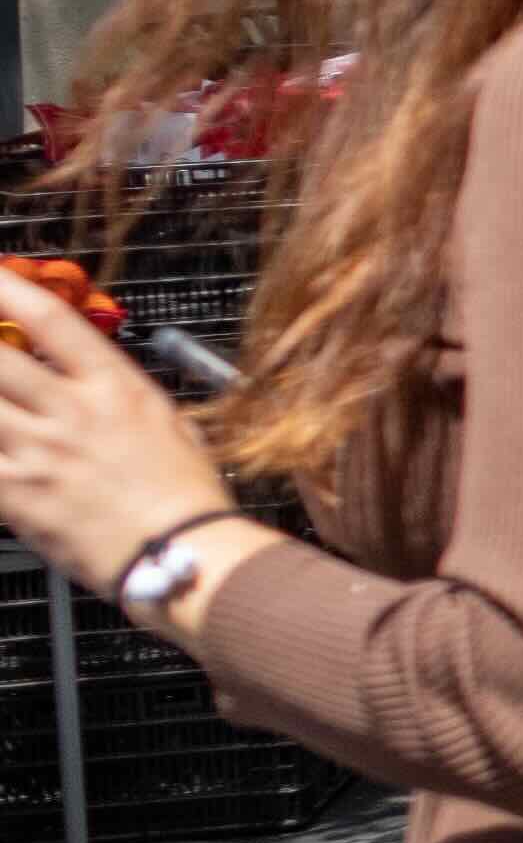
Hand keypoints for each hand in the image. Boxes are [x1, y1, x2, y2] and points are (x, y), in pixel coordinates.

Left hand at [0, 269, 233, 595]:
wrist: (185, 555)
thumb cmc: (186, 495)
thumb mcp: (169, 425)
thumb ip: (121, 398)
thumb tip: (92, 382)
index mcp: (116, 386)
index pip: (49, 319)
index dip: (7, 287)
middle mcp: (72, 410)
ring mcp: (40, 451)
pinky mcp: (18, 495)